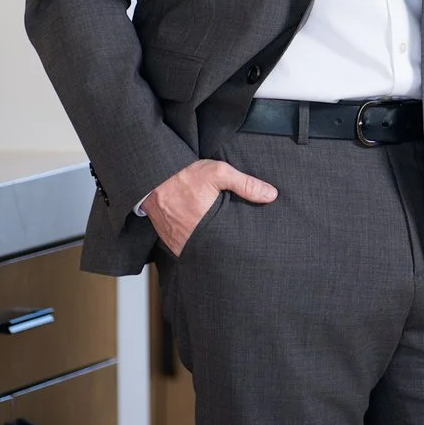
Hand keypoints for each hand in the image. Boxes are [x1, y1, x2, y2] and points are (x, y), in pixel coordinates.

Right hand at [147, 159, 277, 255]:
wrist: (151, 179)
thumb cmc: (185, 176)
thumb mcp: (219, 173)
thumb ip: (246, 184)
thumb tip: (272, 195)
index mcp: (207, 224)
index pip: (232, 242)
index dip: (244, 242)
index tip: (256, 241)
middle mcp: (192, 239)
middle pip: (219, 250)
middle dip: (231, 247)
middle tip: (244, 244)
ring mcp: (179, 244)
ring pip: (203, 251)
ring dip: (214, 247)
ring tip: (227, 242)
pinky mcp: (171, 244)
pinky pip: (189, 249)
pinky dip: (198, 245)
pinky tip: (208, 239)